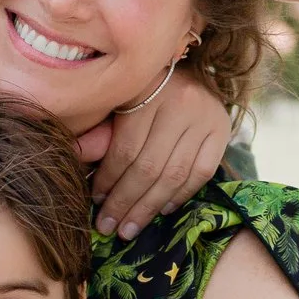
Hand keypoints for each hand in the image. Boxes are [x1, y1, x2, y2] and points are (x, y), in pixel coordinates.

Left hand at [73, 67, 231, 238]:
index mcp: (148, 91)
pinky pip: (201, 173)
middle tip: (109, 228)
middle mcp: (181, 103)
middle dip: (125, 202)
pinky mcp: (222, 131)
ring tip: (130, 229)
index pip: (125, 149)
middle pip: (149, 166)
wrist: (189, 69)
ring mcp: (206, 118)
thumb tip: (76, 156)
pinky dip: (181, 195)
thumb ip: (101, 130)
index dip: (109, 180)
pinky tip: (162, 210)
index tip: (95, 202)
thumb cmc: (143, 89)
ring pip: (174, 174)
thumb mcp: (118, 100)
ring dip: (149, 208)